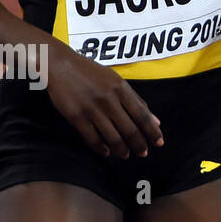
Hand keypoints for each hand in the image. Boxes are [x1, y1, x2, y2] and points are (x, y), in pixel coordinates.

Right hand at [45, 42, 163, 157]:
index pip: (142, 115)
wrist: (62, 66)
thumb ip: (136, 100)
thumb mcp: (117, 81)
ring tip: (126, 155)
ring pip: (112, 137)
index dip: (152, 131)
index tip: (159, 143)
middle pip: (129, 129)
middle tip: (143, 154)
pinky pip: (92, 138)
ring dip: (121, 149)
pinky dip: (101, 148)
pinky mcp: (76, 117)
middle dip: (139, 144)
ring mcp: (92, 109)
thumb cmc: (92, 73)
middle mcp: (109, 100)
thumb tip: (155, 121)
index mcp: (122, 89)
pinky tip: (107, 152)